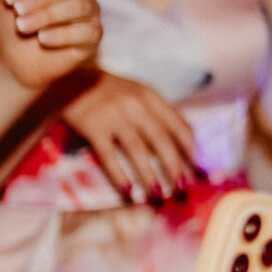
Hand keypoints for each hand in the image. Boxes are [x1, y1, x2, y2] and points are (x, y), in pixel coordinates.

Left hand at [0, 0, 101, 90]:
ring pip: (79, 6)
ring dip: (47, 16)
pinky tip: (42, 39)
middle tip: (17, 11)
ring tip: (23, 27)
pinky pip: (86, 31)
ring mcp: (90, 12)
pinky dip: (62, 35)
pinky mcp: (94, 36)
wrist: (14, 60)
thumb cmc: (13, 22)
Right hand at [63, 72, 201, 202]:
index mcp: (152, 98)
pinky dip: (120, 175)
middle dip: (175, 166)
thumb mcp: (141, 94)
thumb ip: (162, 113)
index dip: (192, 150)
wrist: (71, 78)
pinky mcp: (93, 126)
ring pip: (137, 149)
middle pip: (162, 140)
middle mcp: (136, 105)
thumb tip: (189, 141)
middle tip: (182, 188)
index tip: (200, 171)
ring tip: (158, 194)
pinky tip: (129, 191)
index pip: (180, 126)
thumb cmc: (112, 91)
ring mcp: (114, 115)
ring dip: (150, 175)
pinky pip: (109, 155)